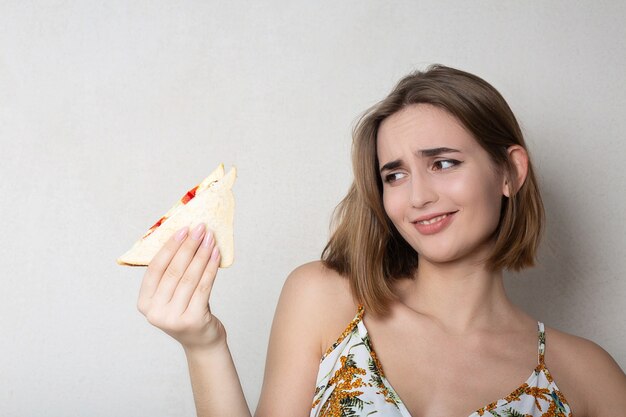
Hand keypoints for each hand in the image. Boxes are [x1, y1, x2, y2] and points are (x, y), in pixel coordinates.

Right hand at [137, 223, 225, 352]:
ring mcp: (173, 318)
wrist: (201, 341)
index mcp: (144, 303)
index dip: (169, 247)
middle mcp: (155, 312)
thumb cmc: (186, 310)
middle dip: (188, 246)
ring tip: (210, 238)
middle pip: (173, 271)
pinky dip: (211, 268)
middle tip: (199, 228)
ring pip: (190, 278)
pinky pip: (204, 287)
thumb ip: (171, 273)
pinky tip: (216, 255)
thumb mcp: (171, 295)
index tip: (182, 230)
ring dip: (202, 254)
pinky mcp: (193, 320)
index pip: (155, 269)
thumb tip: (184, 237)